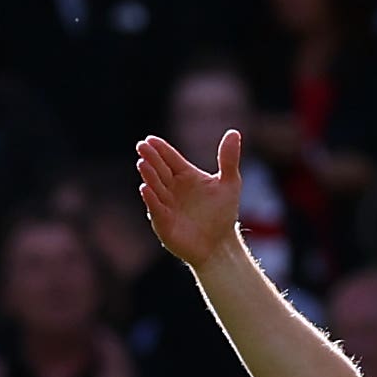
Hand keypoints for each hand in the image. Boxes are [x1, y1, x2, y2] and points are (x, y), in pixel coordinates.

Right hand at [135, 130, 247, 268]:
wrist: (220, 244)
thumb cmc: (222, 213)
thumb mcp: (230, 183)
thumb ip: (229, 159)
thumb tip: (234, 132)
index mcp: (185, 175)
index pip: (170, 158)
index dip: (161, 149)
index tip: (150, 140)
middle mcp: (172, 188)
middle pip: (159, 170)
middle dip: (151, 158)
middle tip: (142, 146)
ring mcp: (166, 204)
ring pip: (155, 187)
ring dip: (149, 176)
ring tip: (143, 163)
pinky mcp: (163, 222)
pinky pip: (156, 208)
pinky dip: (150, 199)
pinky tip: (145, 188)